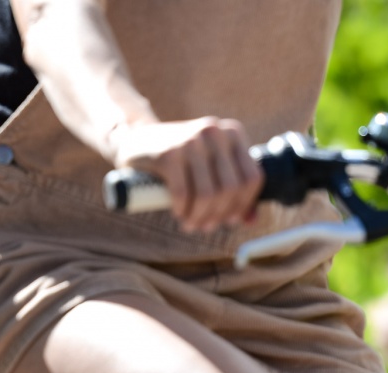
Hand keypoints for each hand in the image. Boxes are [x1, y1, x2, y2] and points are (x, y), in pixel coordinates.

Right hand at [112, 117, 262, 232]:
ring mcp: (190, 142)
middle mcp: (213, 133)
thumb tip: (250, 221)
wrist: (135, 139)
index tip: (229, 219)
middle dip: (218, 215)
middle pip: (230, 189)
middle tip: (205, 226)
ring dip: (199, 217)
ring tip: (191, 223)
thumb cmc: (177, 157)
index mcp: (232, 133)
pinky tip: (179, 213)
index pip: (252, 177)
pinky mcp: (168, 154)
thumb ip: (231, 188)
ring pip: (208, 194)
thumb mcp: (208, 164)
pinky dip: (182, 210)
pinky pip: (183, 194)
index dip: (243, 205)